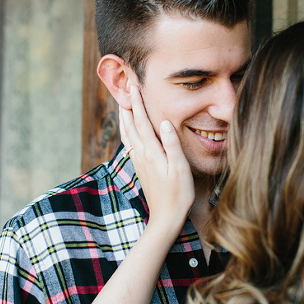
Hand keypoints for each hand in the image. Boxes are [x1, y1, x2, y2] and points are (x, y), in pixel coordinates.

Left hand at [122, 85, 192, 229]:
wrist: (165, 217)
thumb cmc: (178, 194)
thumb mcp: (180, 168)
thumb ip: (172, 145)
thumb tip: (165, 122)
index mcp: (151, 152)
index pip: (142, 122)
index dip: (138, 103)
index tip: (133, 86)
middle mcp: (141, 154)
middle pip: (130, 125)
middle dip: (127, 106)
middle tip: (124, 88)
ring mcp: (139, 161)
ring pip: (127, 134)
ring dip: (125, 118)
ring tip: (123, 105)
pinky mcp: (140, 168)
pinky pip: (130, 144)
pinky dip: (127, 131)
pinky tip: (129, 131)